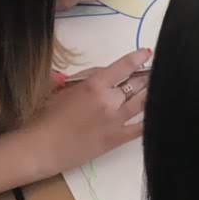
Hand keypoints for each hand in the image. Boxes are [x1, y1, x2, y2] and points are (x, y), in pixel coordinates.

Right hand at [26, 49, 150, 172]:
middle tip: (152, 71)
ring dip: (150, 92)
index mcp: (96, 85)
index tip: (147, 52)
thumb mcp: (66, 86)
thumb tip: (106, 72)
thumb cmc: (48, 114)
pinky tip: (156, 113)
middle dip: (146, 75)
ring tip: (156, 86)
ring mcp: (115, 121)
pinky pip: (139, 129)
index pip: (124, 66)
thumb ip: (88, 77)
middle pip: (136, 83)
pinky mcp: (116, 140)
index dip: (138, 58)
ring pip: (141, 102)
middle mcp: (110, 101)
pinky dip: (149, 119)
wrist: (42, 146)